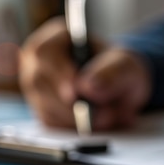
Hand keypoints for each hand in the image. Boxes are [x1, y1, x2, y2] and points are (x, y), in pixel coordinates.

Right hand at [18, 17, 151, 129]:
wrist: (123, 89)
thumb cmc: (121, 69)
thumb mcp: (126, 66)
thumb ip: (111, 72)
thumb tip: (88, 86)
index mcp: (56, 38)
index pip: (43, 52)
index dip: (58, 73)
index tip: (75, 92)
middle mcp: (39, 61)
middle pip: (37, 82)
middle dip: (69, 103)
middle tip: (98, 113)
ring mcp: (37, 86)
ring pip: (43, 106)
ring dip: (75, 117)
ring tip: (106, 115)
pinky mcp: (42, 108)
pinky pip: (51, 122)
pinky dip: (73, 126)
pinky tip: (93, 121)